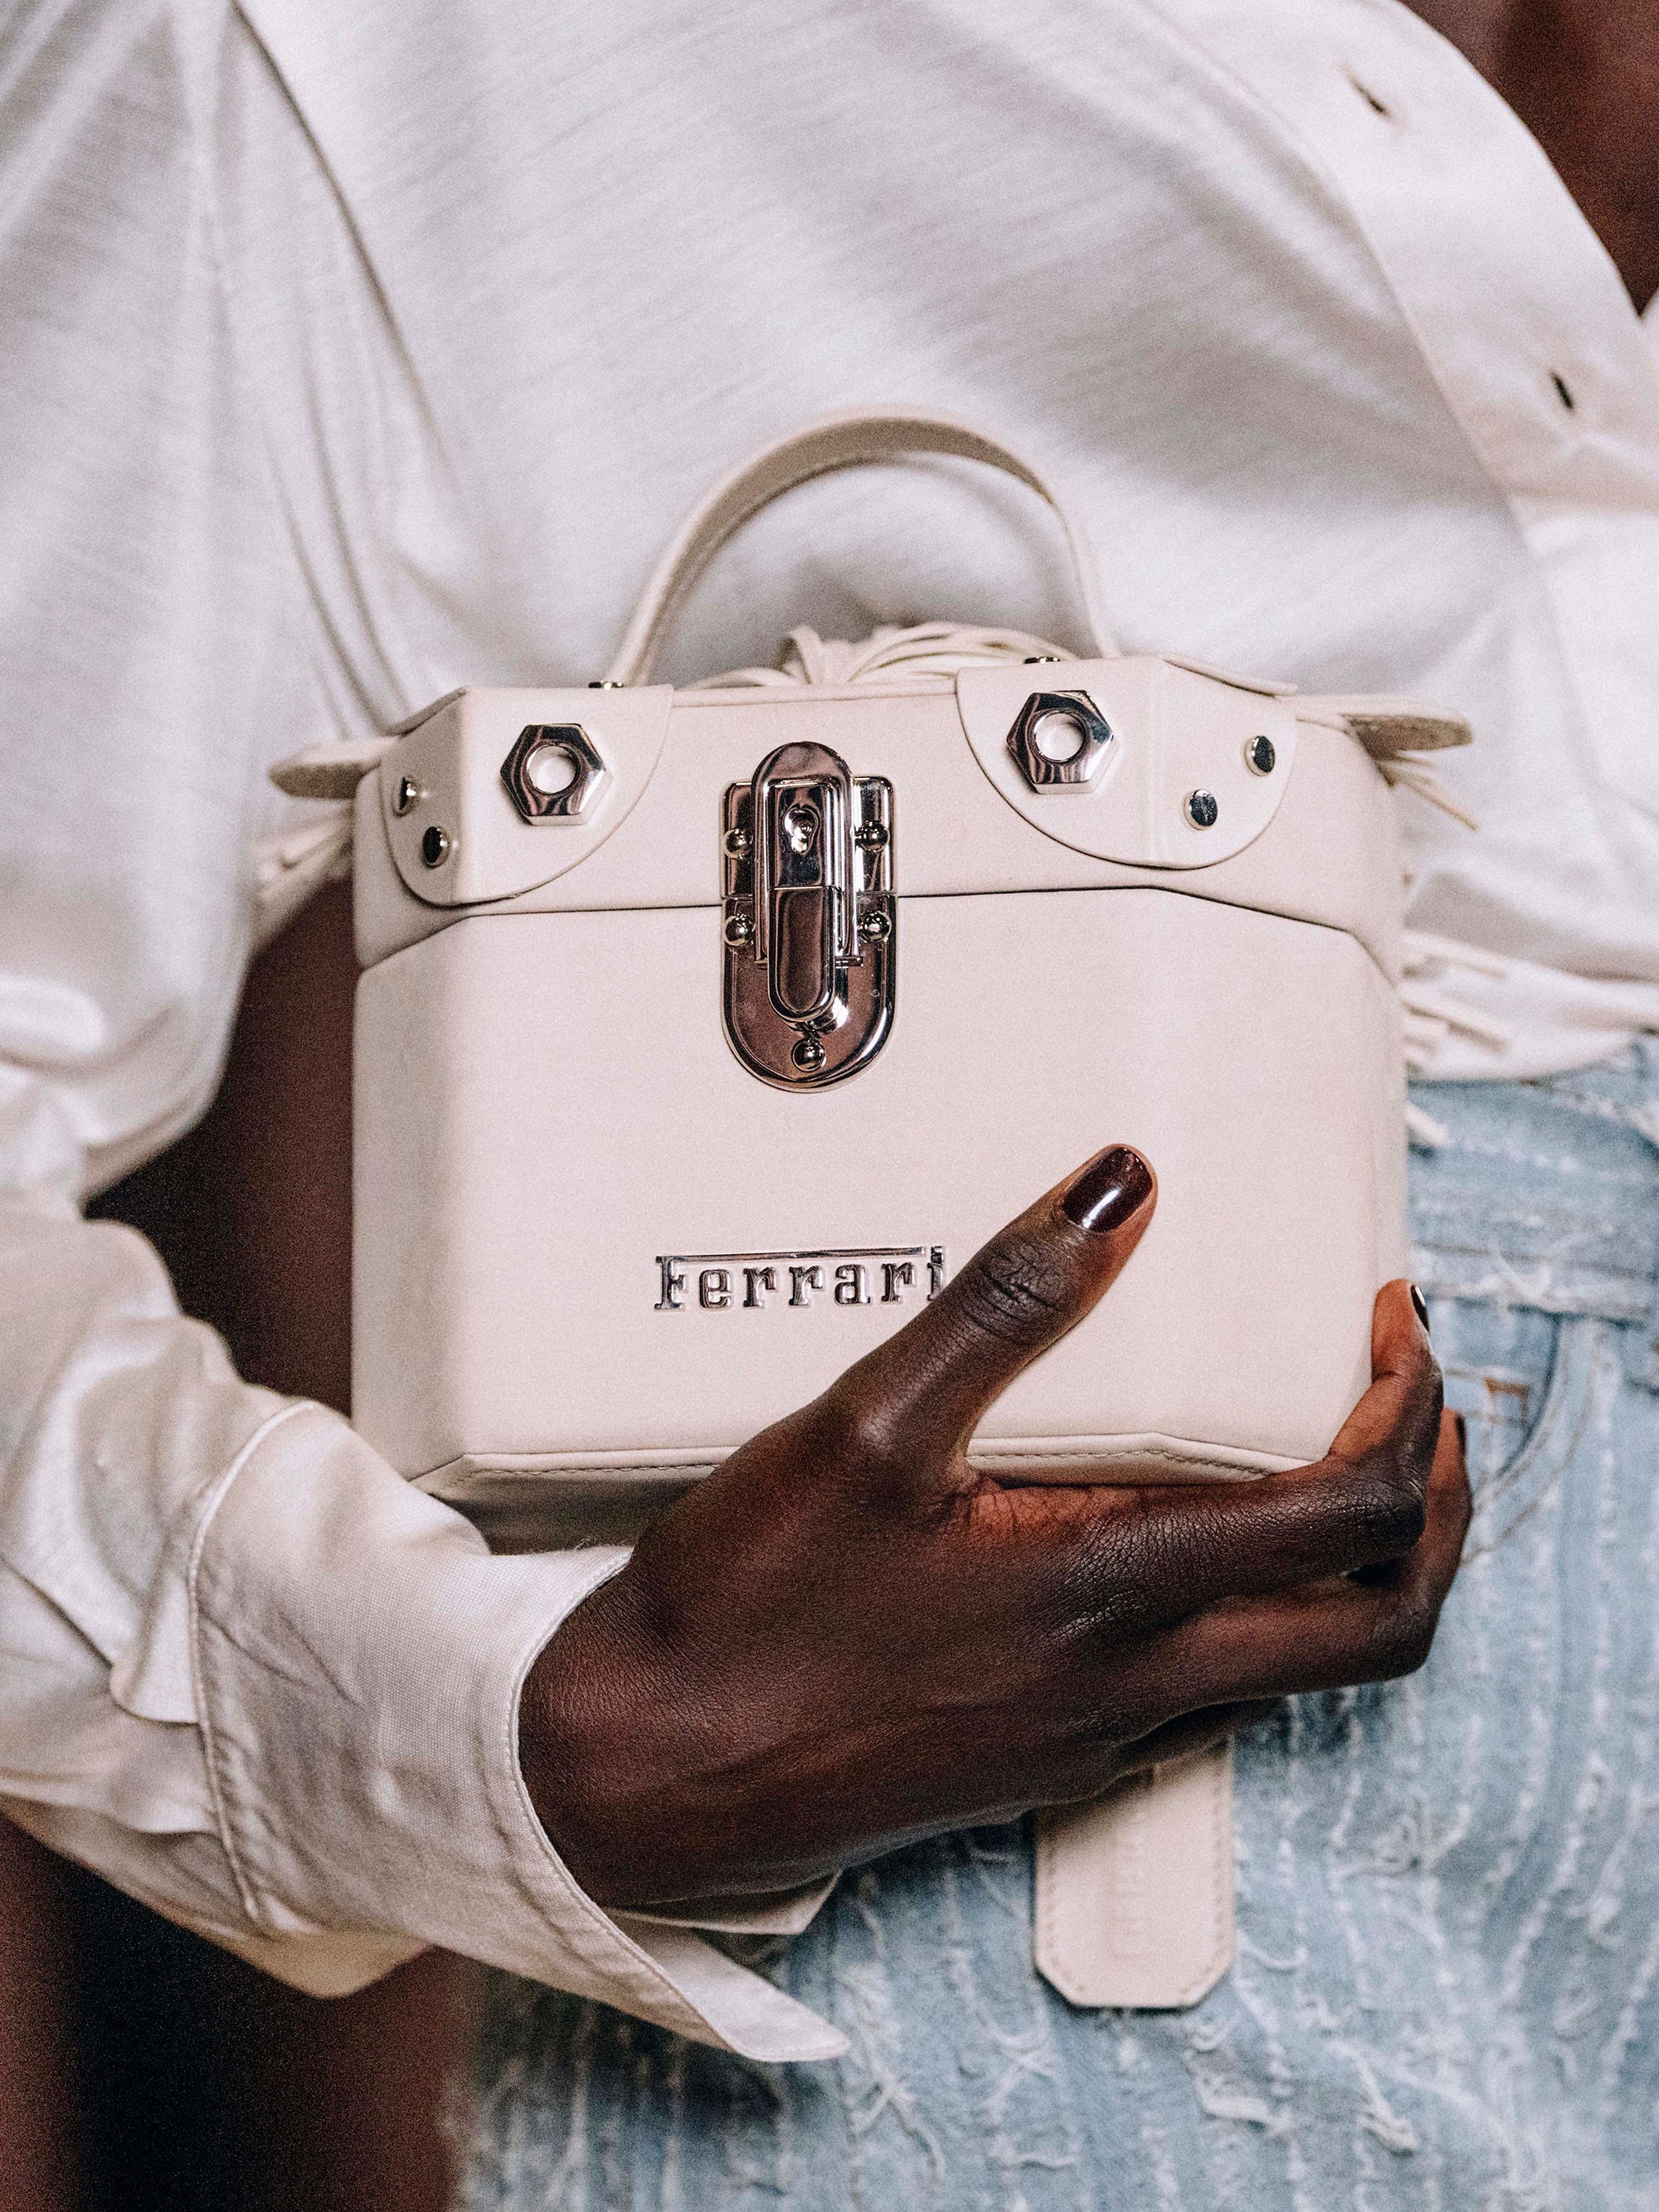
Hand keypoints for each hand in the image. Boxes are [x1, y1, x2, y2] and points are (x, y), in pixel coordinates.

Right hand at [520, 1146, 1469, 1909]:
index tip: (1386, 1325)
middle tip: (1410, 1404)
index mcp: (1114, 1591)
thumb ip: (1003, 1303)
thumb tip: (1121, 1189)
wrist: (649, 1775)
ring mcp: (1105, 1739)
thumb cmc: (748, 1611)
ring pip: (1312, 1673)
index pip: (1355, 1517)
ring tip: (1324, 1458)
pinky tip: (1186, 1550)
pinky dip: (1263, 1617)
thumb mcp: (867, 1426)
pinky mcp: (1056, 1765)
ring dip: (1361, 1570)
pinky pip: (1221, 1701)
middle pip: (1386, 1627)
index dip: (1409, 1410)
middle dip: (1437, 1510)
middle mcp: (1139, 1684)